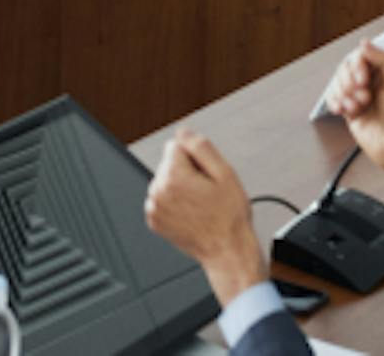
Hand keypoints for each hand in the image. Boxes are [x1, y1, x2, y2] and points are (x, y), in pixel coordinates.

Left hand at [145, 131, 270, 303]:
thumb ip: (200, 146)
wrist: (227, 251)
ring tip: (200, 204)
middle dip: (187, 172)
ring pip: (165, 180)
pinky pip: (162, 198)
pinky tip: (191, 213)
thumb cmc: (229, 217)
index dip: (196, 158)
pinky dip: (174, 202)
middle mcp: (157, 191)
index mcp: (173, 177)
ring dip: (180, 187)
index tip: (207, 175)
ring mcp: (153, 208)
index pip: (176, 145)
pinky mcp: (154, 220)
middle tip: (207, 192)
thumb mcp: (225, 173)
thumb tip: (183, 132)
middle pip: (169, 163)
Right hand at [323, 43, 383, 202]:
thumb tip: (365, 43)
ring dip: (345, 94)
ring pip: (338, 82)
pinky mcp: (350, 110)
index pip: (362, 55)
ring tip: (359, 106)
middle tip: (364, 96)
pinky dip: (335, 102)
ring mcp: (360, 96)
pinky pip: (333, 98)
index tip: (363, 79)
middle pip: (346, 67)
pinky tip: (345, 110)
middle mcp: (372, 82)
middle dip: (351, 82)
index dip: (358, 65)